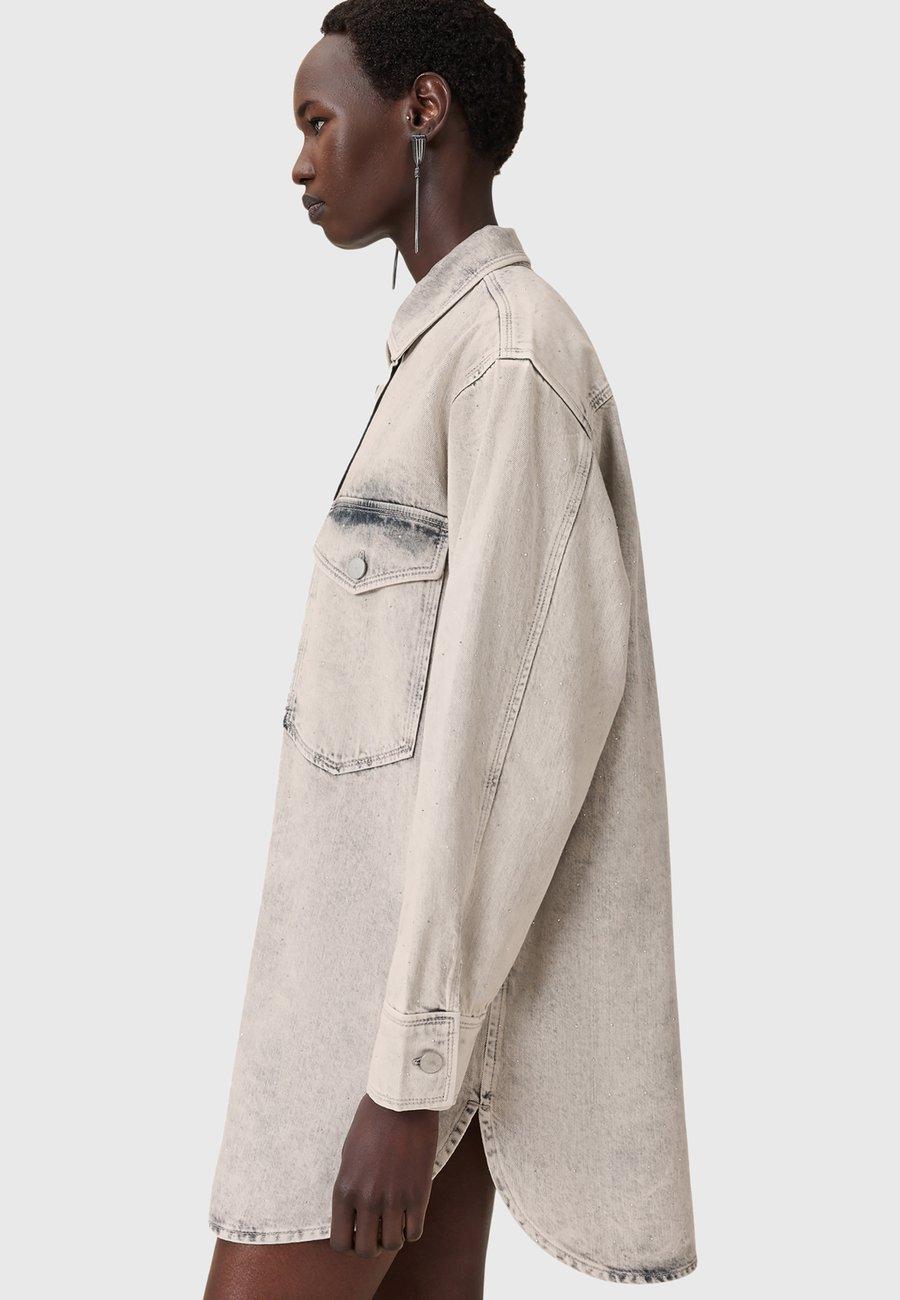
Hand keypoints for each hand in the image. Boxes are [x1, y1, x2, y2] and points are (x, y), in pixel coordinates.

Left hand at [330, 1093, 439, 1256]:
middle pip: (366, 1250)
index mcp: (344, 1189)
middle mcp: (366, 1199)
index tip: (358, 1233)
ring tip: (396, 1219)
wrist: (402, 1102)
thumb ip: (350, 1187)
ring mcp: (393, 1199)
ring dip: (394, 1237)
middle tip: (378, 1230)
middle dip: (372, 1245)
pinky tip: (411, 1213)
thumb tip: (355, 1214)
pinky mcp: (418, 1194)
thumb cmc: (372, 1122)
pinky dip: (412, 1229)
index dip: (349, 1244)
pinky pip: (414, 1233)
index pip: (340, 1242)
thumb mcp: (348, 1155)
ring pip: (392, 1245)